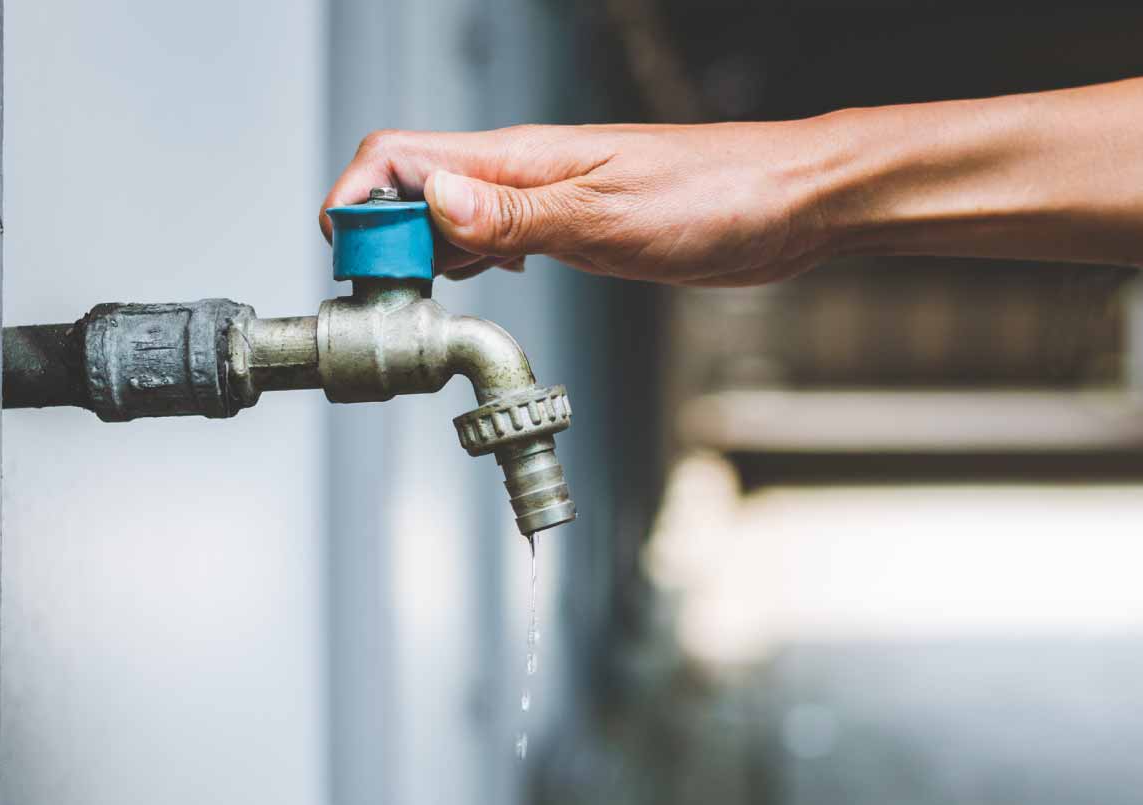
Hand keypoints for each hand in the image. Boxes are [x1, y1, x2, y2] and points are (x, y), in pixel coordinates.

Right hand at [320, 121, 834, 285]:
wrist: (787, 203)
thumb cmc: (717, 193)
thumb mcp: (607, 215)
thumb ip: (516, 215)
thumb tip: (432, 204)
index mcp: (519, 159)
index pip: (400, 158)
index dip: (358, 204)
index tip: (354, 263)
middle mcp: (523, 176)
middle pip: (413, 192)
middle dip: (380, 241)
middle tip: (385, 304)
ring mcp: (547, 202)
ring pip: (452, 219)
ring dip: (423, 259)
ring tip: (418, 309)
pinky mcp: (574, 229)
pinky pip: (499, 239)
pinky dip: (474, 265)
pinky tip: (482, 290)